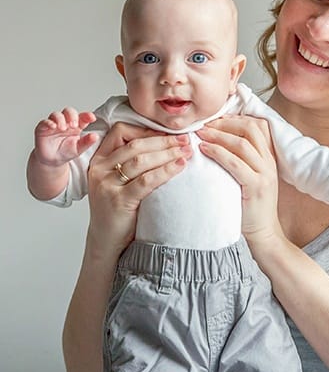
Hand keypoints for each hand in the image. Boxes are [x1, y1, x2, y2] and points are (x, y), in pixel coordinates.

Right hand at [34, 107, 97, 165]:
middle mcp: (65, 122)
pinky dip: (49, 123)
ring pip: (56, 114)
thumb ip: (87, 142)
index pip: (82, 117)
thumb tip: (95, 136)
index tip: (92, 118)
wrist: (53, 160)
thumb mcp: (79, 148)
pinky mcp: (42, 128)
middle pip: (68, 111)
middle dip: (72, 116)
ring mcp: (54, 124)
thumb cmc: (66, 152)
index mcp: (76, 126)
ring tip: (63, 128)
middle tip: (74, 125)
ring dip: (60, 119)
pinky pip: (44, 122)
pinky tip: (53, 127)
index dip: (87, 116)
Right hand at [87, 122, 192, 254]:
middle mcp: (99, 169)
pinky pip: (147, 180)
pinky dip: (166, 170)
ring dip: (168, 153)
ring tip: (186, 151)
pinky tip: (180, 166)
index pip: (120, 131)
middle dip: (164, 141)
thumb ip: (130, 162)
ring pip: (141, 160)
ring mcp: (106, 185)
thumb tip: (165, 142)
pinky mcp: (118, 200)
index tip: (168, 133)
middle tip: (185, 140)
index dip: (146, 130)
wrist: (107, 241)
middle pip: (135, 144)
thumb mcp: (118, 180)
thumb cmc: (118, 209)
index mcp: (99, 160)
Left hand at [197, 115, 283, 245]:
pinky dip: (217, 153)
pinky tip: (204, 149)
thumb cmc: (251, 208)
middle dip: (225, 123)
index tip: (216, 119)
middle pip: (250, 129)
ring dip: (218, 135)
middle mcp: (269, 163)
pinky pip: (235, 163)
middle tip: (205, 124)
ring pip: (242, 143)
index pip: (257, 126)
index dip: (235, 119)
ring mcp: (265, 174)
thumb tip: (218, 144)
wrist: (263, 233)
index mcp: (269, 158)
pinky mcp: (257, 186)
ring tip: (200, 134)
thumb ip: (241, 161)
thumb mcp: (250, 179)